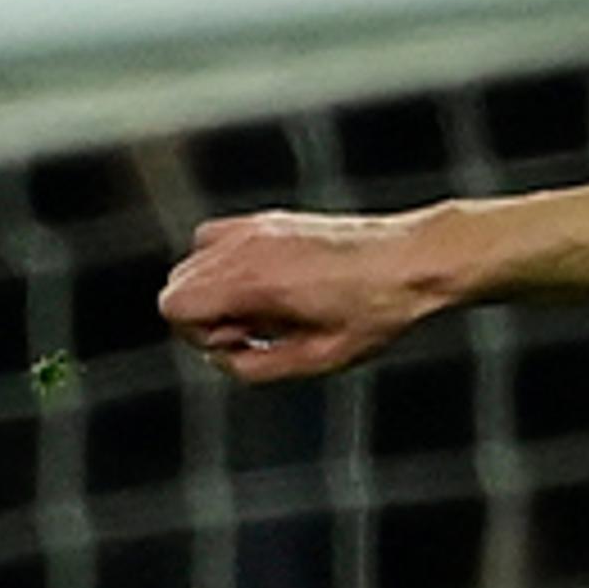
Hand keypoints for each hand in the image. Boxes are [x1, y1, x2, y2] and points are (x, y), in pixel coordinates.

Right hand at [161, 210, 443, 381]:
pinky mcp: (269, 219)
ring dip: (217, 290)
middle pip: (177, 285)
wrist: (415, 261)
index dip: (200, 335)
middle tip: (261, 327)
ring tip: (269, 305)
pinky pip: (217, 241)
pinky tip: (271, 283)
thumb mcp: (319, 359)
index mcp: (255, 280)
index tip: (247, 342)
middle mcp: (247, 246)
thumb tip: (223, 360)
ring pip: (193, 263)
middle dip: (207, 314)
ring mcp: (256, 227)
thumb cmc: (377, 310)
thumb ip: (257, 368)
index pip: (174, 305)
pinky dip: (228, 264)